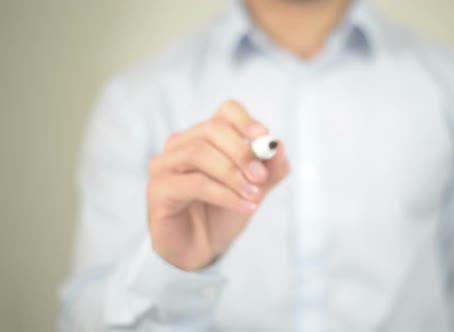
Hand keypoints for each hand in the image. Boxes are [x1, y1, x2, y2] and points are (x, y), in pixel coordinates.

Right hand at [147, 100, 289, 270]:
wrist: (201, 248)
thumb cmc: (224, 212)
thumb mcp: (255, 190)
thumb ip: (270, 170)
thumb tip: (279, 146)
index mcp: (207, 136)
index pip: (225, 111)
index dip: (245, 120)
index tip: (264, 137)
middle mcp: (182, 144)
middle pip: (212, 129)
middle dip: (241, 152)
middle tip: (261, 177)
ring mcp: (165, 164)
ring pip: (199, 153)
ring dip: (232, 175)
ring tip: (254, 196)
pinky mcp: (158, 188)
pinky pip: (194, 183)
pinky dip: (224, 194)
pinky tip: (244, 207)